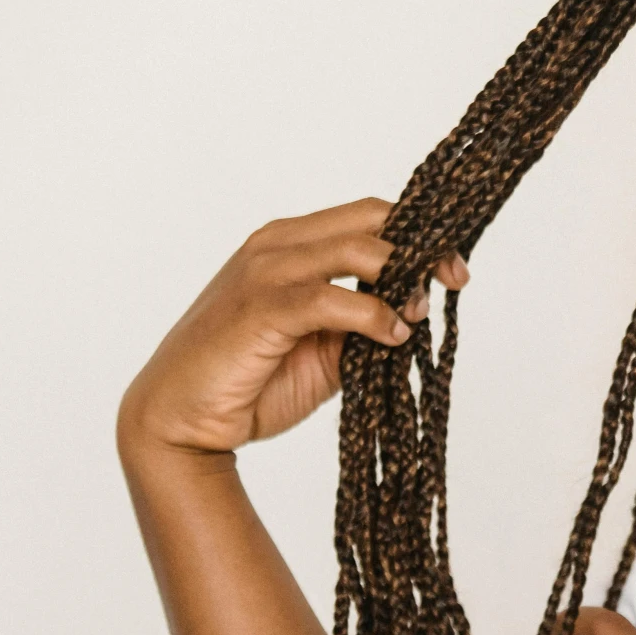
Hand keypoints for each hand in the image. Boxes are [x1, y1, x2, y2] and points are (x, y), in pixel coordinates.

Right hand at [117, 197, 468, 459]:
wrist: (181, 419)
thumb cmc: (250, 382)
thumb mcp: (324, 352)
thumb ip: (363, 325)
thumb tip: (415, 315)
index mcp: (290, 242)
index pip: (367, 214)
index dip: (420, 232)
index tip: (453, 266)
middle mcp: (277, 245)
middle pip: (370, 220)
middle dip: (424, 248)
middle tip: (453, 279)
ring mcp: (265, 272)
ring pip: (356, 250)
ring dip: (400, 279)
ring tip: (416, 315)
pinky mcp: (260, 308)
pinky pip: (331, 299)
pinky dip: (372, 315)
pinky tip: (391, 336)